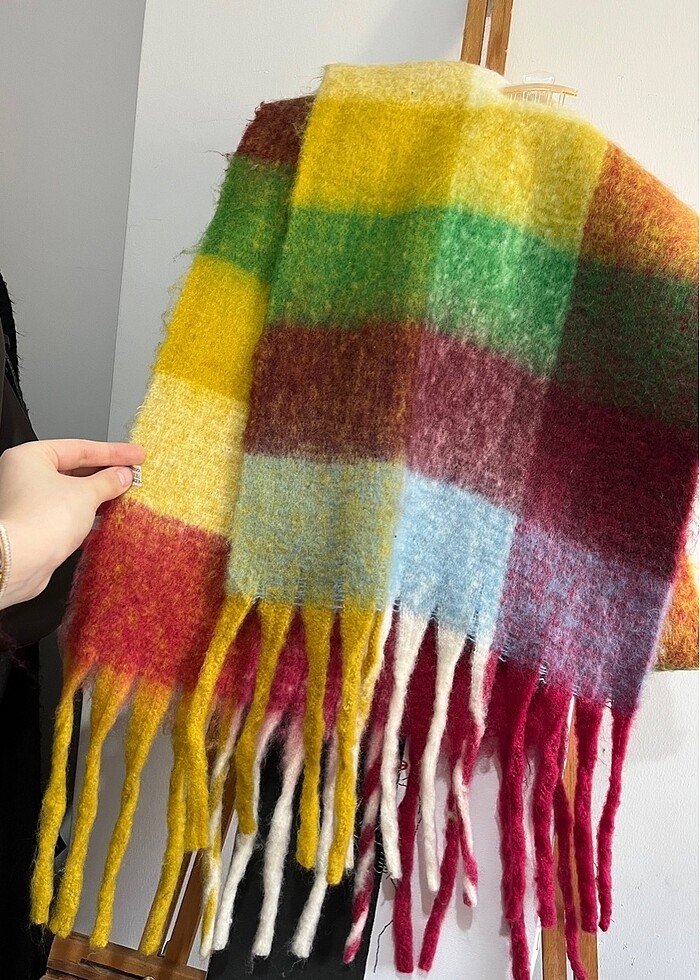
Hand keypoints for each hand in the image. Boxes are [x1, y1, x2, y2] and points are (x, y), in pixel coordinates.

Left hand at [0, 439, 144, 608]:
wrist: (20, 562)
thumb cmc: (38, 522)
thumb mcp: (86, 493)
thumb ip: (108, 481)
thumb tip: (122, 476)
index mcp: (30, 457)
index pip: (80, 448)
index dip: (113, 452)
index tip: (134, 455)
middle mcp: (24, 476)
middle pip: (75, 468)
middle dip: (106, 473)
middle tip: (132, 474)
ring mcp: (28, 502)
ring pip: (71, 492)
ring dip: (98, 495)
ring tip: (123, 495)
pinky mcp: (34, 525)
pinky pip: (66, 513)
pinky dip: (86, 514)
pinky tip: (106, 517)